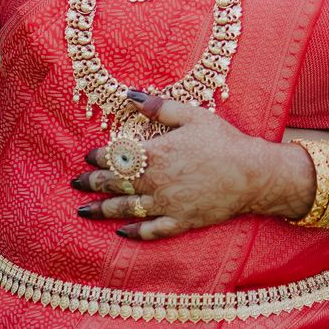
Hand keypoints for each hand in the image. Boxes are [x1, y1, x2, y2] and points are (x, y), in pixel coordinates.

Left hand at [70, 91, 278, 240]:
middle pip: (115, 183)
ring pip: (127, 209)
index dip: (99, 156)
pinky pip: (151, 231)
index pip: (117, 156)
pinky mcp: (180, 222)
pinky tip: (121, 232)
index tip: (88, 156)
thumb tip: (130, 96)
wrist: (252, 173)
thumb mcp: (192, 115)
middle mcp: (155, 182)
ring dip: (102, 210)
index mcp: (156, 154)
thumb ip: (159, 106)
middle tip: (75, 184)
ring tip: (84, 210)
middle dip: (93, 183)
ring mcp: (166, 205)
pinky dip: (134, 232)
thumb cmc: (223, 140)